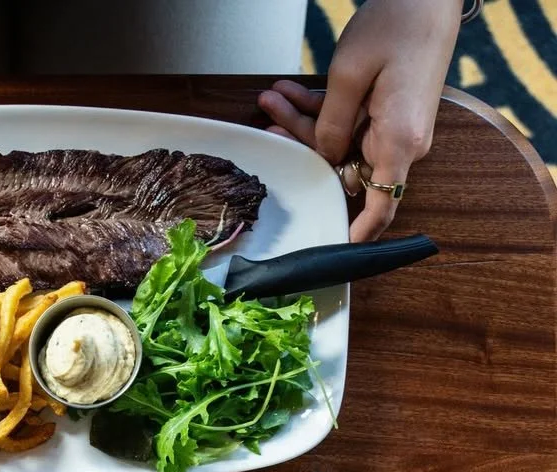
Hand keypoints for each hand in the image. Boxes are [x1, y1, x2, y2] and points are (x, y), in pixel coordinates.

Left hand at [258, 0, 460, 239]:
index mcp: (399, 142)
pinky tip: (289, 93)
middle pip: (343, 169)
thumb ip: (330, 125)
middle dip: (302, 148)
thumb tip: (322, 158)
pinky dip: (321, 110)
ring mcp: (394, 127)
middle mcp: (401, 142)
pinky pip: (349, 121)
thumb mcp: (350, 75)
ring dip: (303, 123)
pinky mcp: (388, 111)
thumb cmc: (399, 23)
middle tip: (267, 123)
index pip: (381, 206)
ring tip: (270, 98)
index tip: (330, 250)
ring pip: (339, 142)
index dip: (356, 235)